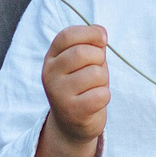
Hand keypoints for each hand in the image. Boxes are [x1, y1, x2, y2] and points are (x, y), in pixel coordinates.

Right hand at [42, 24, 108, 145]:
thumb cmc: (82, 87)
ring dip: (104, 79)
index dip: (90, 33)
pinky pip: (101, 94)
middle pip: (82, 53)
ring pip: (95, 74)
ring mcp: (59, 94)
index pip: (67, 35)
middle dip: (99, 58)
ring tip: (95, 87)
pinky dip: (105, 96)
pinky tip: (95, 101)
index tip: (102, 40)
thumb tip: (101, 31)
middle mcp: (50, 75)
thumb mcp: (83, 63)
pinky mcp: (73, 111)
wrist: (72, 125)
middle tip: (98, 69)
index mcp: (51, 59)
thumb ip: (91, 45)